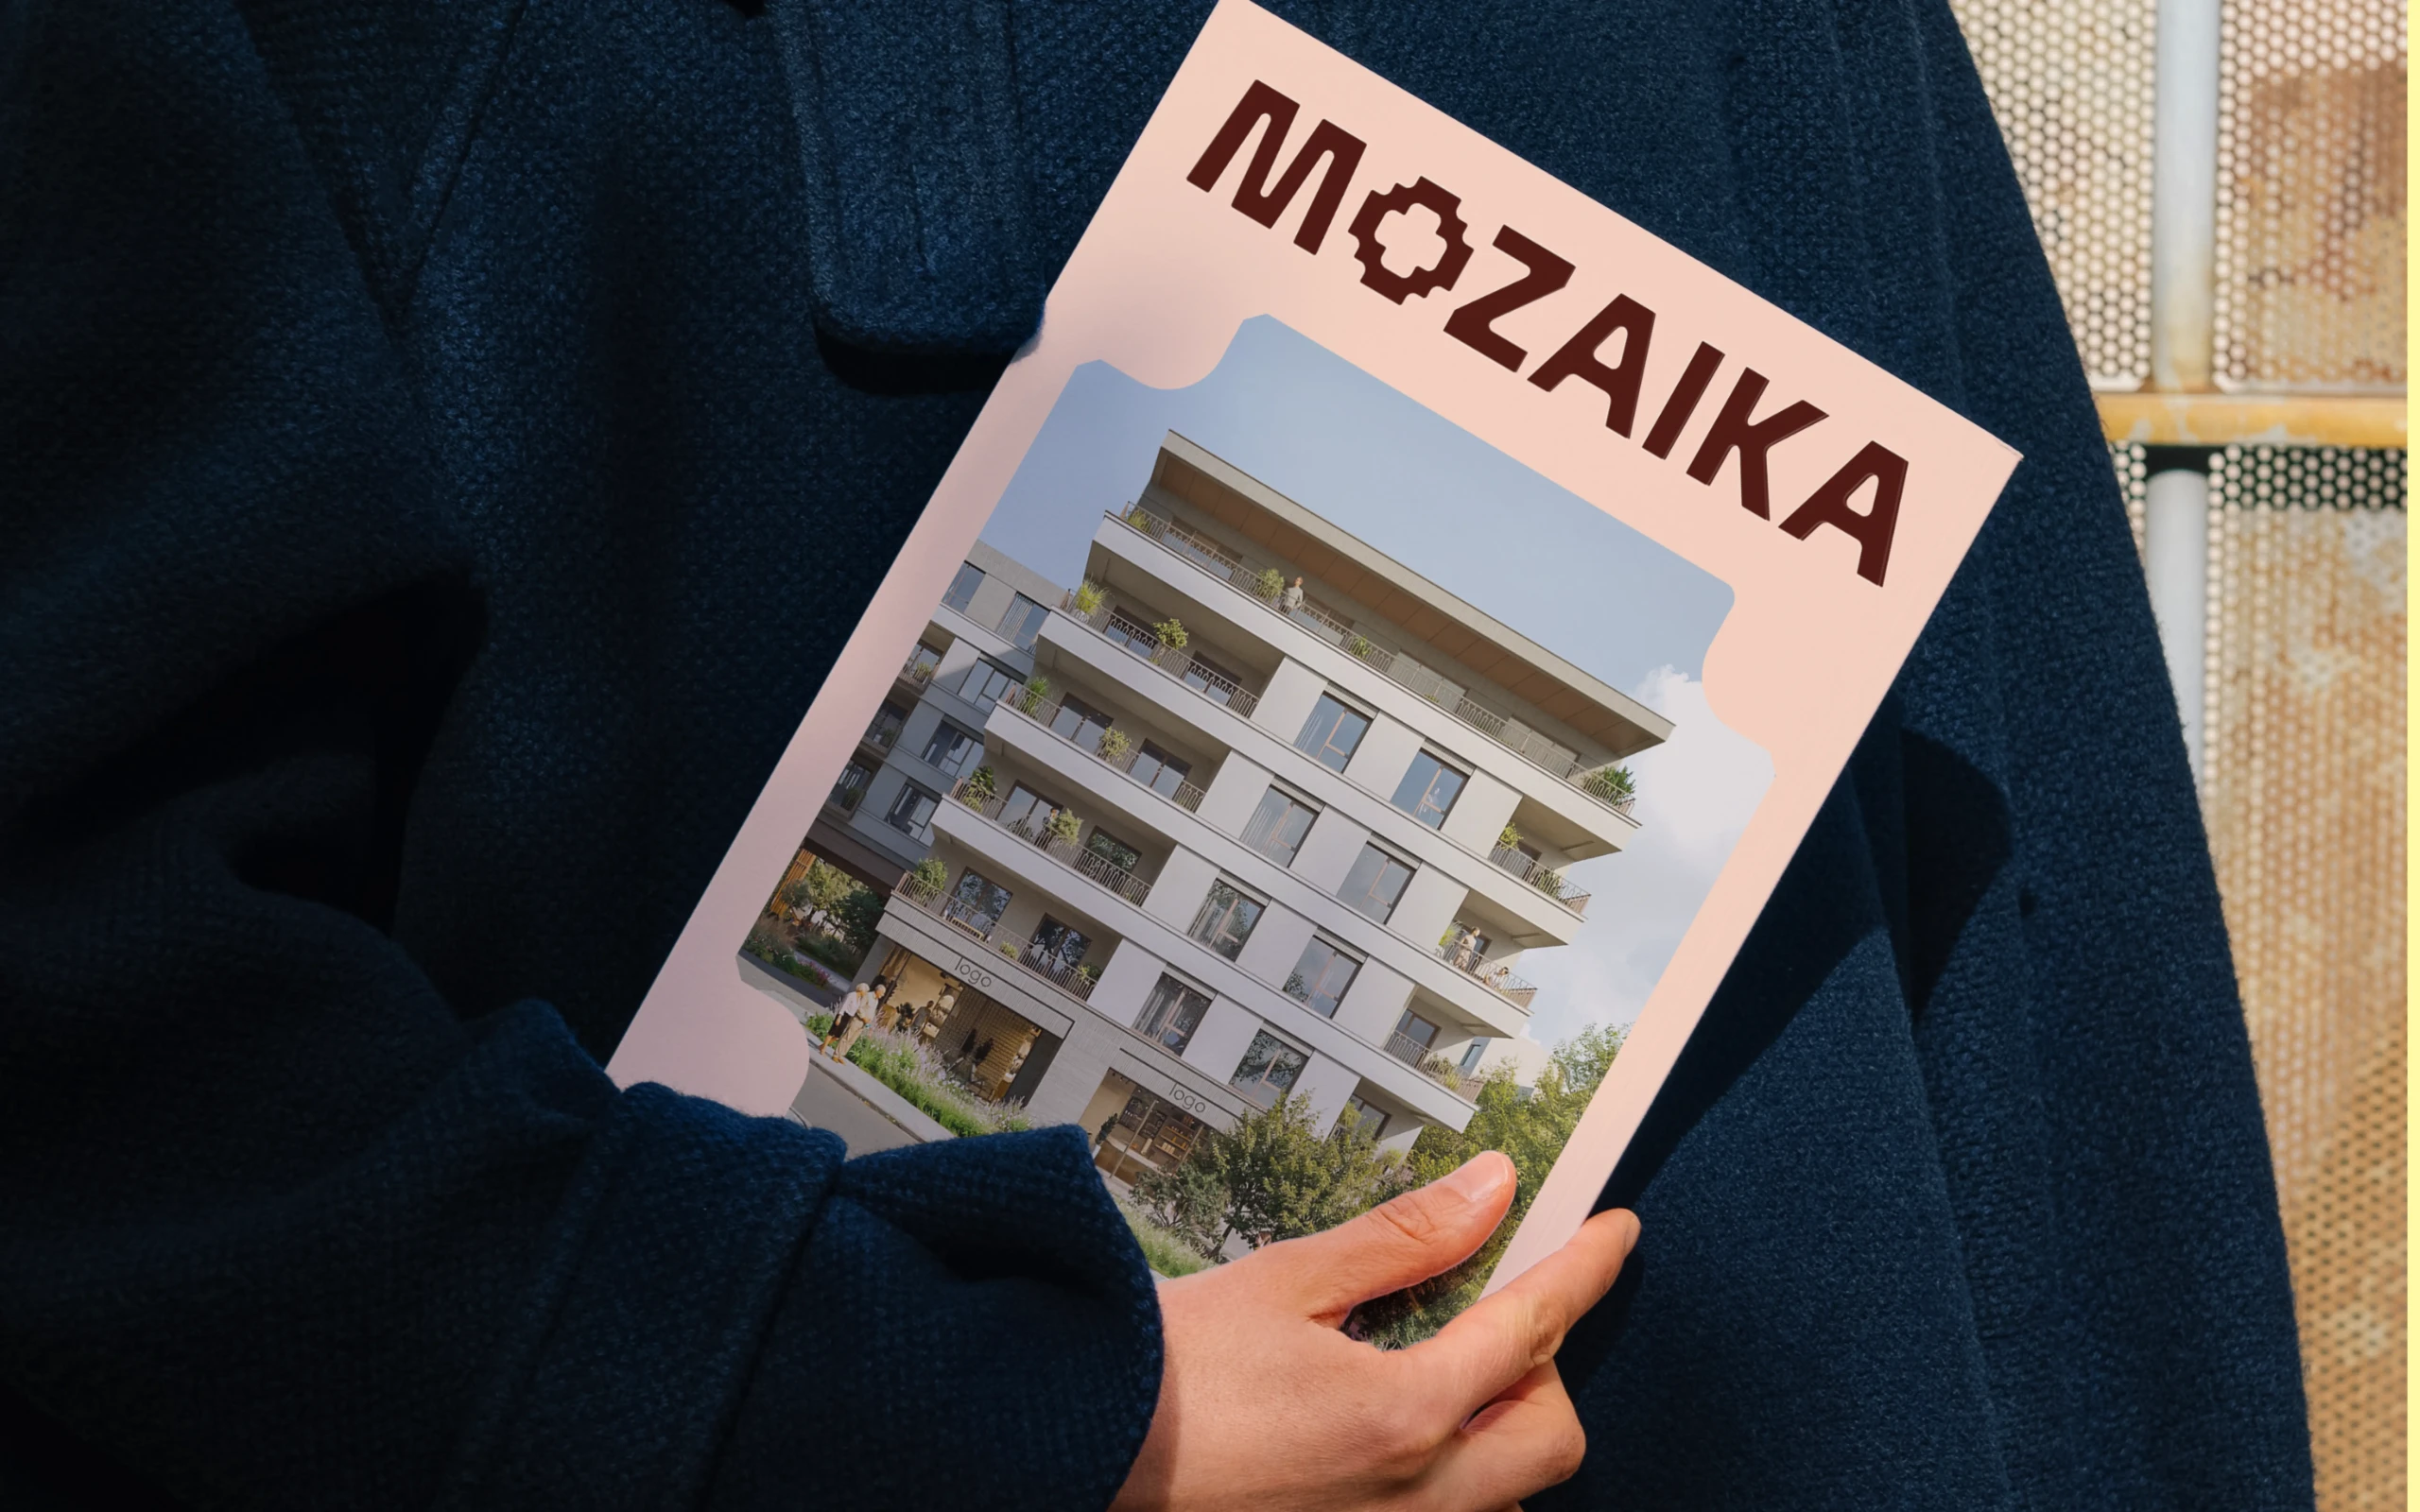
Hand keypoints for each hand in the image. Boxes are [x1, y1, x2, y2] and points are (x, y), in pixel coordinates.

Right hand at [1111, 1153, 1639, 1511]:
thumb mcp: (1286, 1279)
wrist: (1074, 1453)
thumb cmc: (1161, 1373)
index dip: (1585, 1270)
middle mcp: (1411, 1497)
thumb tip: (1491, 1190)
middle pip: (1553, 1436)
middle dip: (1549, 1368)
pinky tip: (1403, 1435)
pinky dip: (1456, 1480)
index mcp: (1401, 1415)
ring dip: (1502, 1432)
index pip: (1534, 1329)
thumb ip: (1404, 1238)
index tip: (1614, 1234)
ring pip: (1509, 1497)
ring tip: (1444, 1373)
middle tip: (1501, 1310)